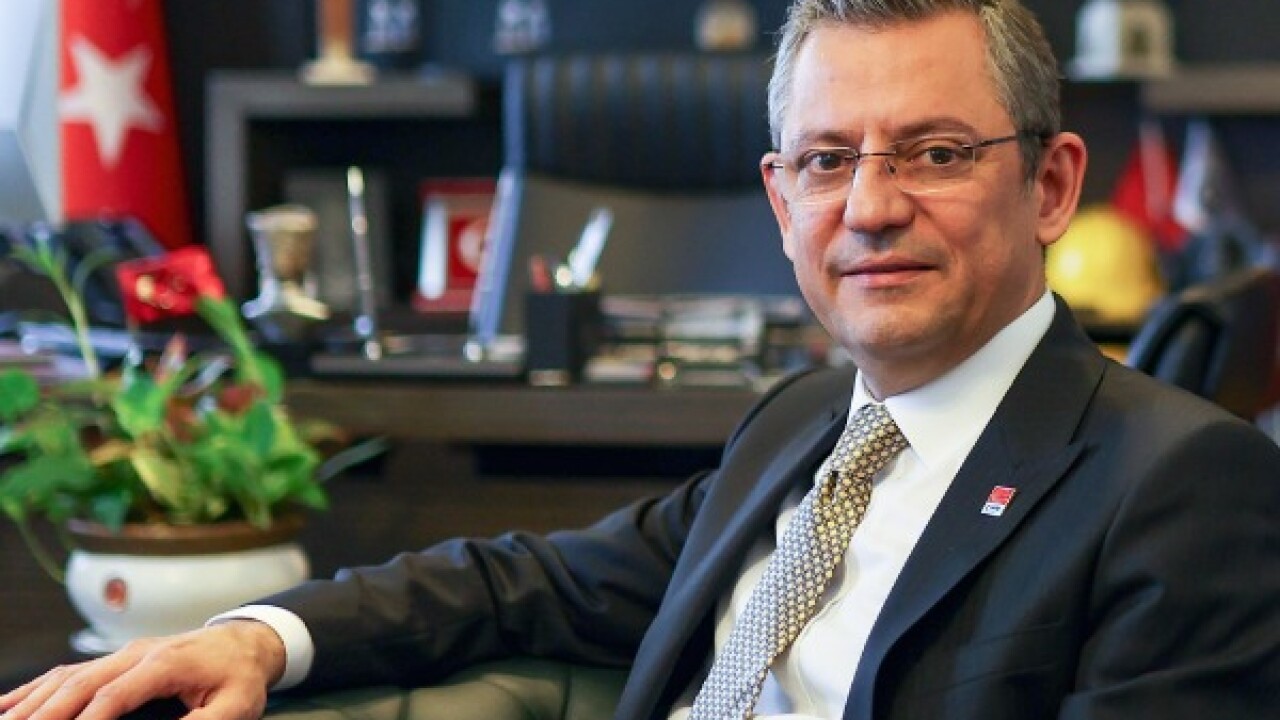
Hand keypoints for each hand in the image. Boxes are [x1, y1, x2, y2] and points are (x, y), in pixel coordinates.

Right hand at [0, 621, 285, 719]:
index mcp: (166, 663)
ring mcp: (122, 654)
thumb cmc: (240, 677)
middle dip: (44, 714)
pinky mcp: (115, 659)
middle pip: (79, 684)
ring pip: (66, 677)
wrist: (246, 642)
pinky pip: (67, 673)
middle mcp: (137, 653)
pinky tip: (9, 706)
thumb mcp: (237, 705)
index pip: (114, 695)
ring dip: (31, 703)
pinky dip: (34, 690)